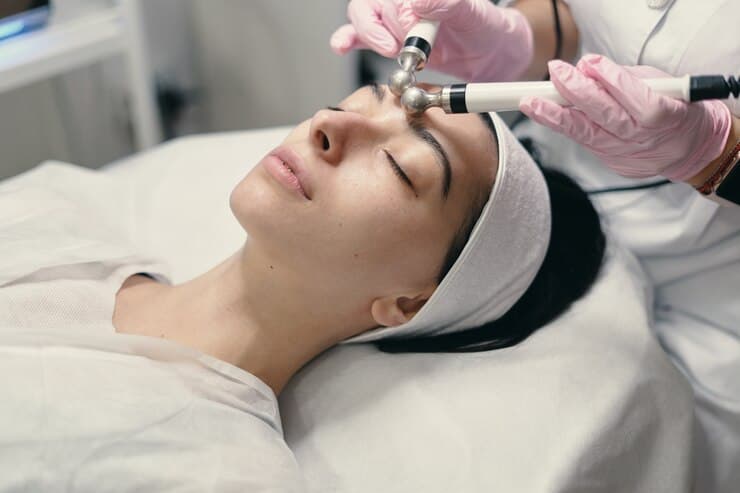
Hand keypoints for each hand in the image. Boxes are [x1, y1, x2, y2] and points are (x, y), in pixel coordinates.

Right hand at [330, 0, 533, 81]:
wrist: (487, 53)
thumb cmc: (482, 27)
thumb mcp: (472, 13)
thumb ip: (446, 3)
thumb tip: (417, 1)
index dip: (398, 13)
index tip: (414, 29)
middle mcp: (401, 1)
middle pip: (373, 5)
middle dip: (389, 29)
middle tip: (410, 47)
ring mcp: (390, 17)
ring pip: (361, 17)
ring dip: (370, 36)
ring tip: (390, 49)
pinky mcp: (384, 38)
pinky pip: (355, 35)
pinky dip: (346, 40)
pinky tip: (342, 46)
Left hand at [519, 55, 732, 180]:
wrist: (688, 149)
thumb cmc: (675, 108)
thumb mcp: (662, 85)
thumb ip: (624, 77)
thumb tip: (587, 68)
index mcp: (665, 115)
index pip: (634, 97)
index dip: (610, 81)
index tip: (588, 64)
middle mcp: (642, 138)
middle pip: (604, 115)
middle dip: (575, 93)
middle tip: (554, 74)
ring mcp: (625, 154)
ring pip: (585, 134)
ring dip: (555, 117)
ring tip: (531, 103)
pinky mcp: (612, 162)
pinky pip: (584, 141)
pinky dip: (565, 126)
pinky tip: (546, 113)